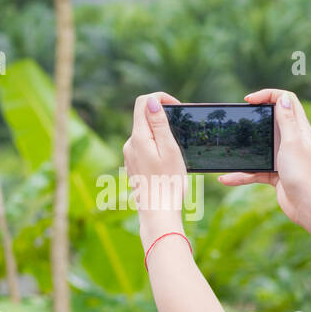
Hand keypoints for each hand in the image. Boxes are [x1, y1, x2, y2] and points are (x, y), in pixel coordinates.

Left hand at [122, 91, 186, 239]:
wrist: (158, 214)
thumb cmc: (168, 183)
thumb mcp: (169, 150)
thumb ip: (160, 124)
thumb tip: (152, 101)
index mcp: (138, 138)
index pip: (143, 102)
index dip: (160, 98)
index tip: (177, 107)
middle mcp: (129, 144)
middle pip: (144, 118)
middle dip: (163, 119)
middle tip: (181, 135)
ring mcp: (130, 156)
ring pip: (145, 135)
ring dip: (161, 136)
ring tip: (176, 156)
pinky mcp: (133, 166)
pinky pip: (144, 148)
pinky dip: (157, 149)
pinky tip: (167, 166)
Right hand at [218, 88, 310, 226]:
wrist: (307, 206)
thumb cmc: (302, 174)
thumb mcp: (292, 142)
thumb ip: (286, 120)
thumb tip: (282, 98)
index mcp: (298, 129)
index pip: (286, 100)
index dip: (269, 95)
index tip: (250, 100)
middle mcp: (291, 140)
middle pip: (271, 120)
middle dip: (254, 117)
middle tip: (239, 117)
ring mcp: (282, 157)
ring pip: (259, 147)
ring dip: (244, 149)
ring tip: (227, 149)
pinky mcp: (274, 173)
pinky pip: (254, 170)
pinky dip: (240, 175)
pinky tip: (226, 178)